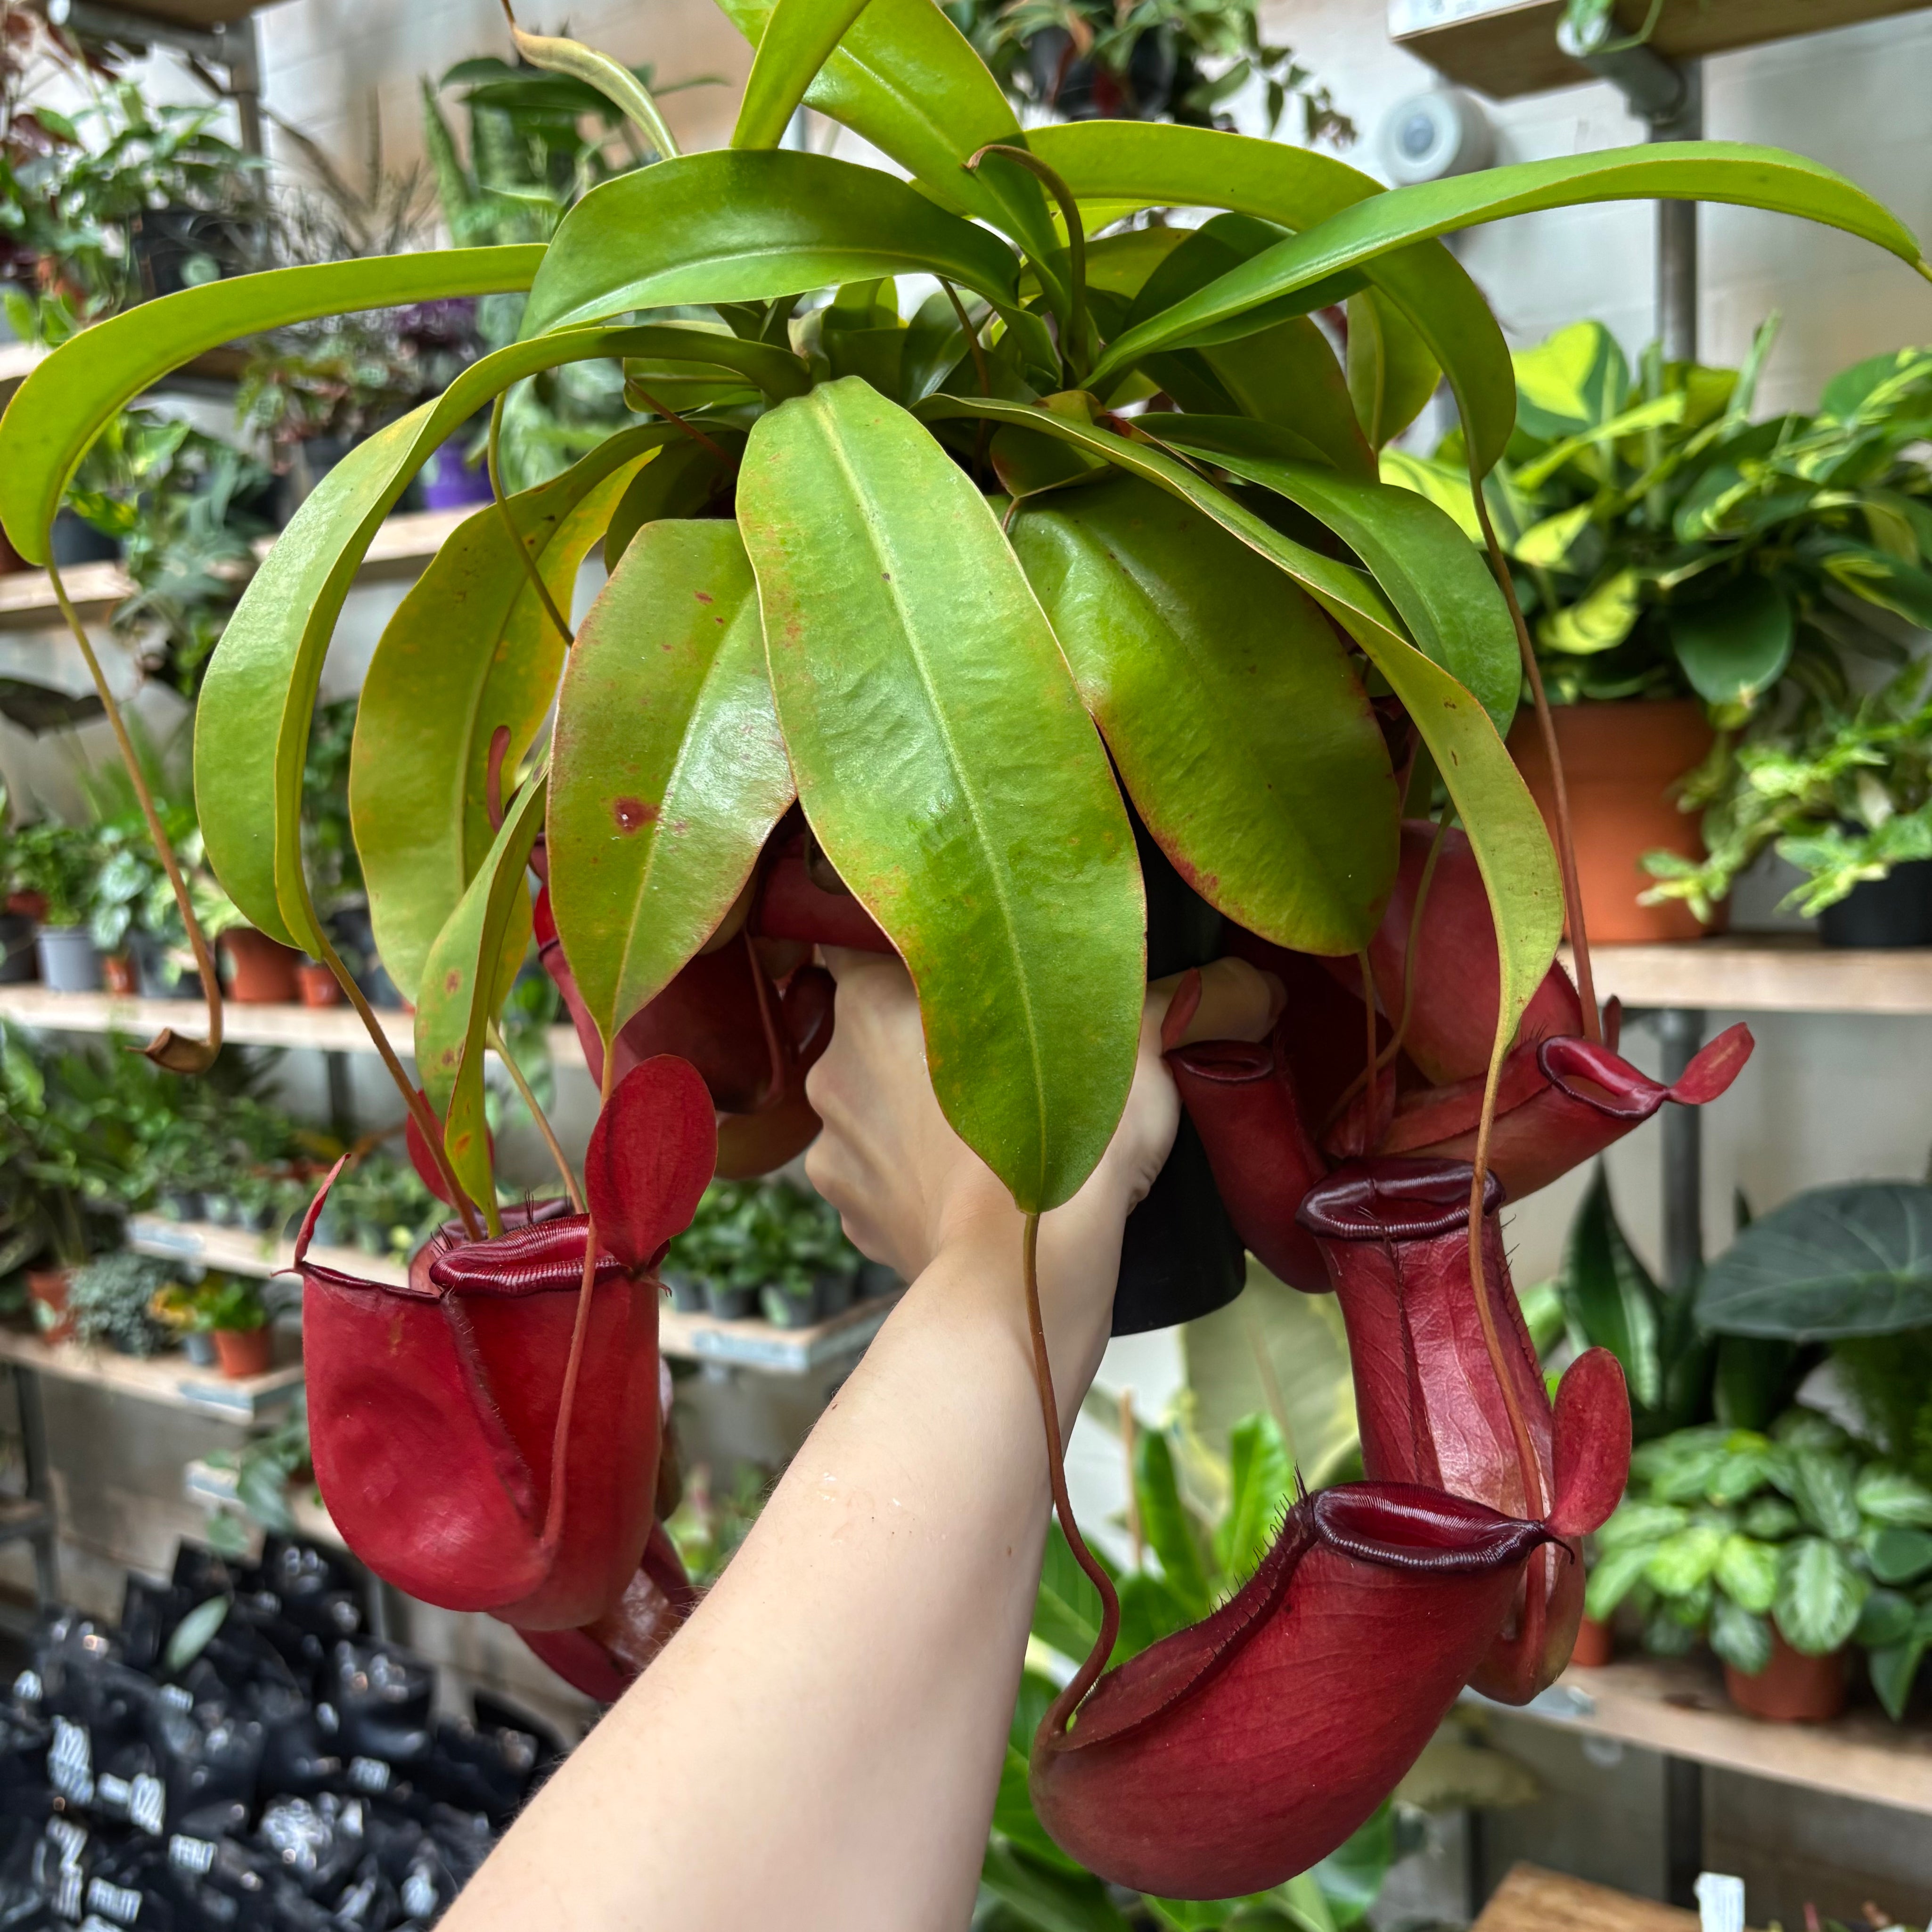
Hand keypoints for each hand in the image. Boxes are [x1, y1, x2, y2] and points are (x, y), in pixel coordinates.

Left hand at [803, 951, 1279, 1287]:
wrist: (1021, 1288)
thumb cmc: (1064, 1149)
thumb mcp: (1137, 1050)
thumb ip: (1186, 1000)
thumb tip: (1254, 984)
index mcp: (873, 998)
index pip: (851, 935)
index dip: (901, 946)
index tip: (954, 963)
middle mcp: (835, 1067)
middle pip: (869, 1025)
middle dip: (922, 1035)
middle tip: (997, 1049)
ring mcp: (834, 1150)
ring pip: (872, 1106)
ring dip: (917, 1111)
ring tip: (991, 1130)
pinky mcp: (853, 1218)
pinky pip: (881, 1180)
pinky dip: (917, 1180)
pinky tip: (971, 1185)